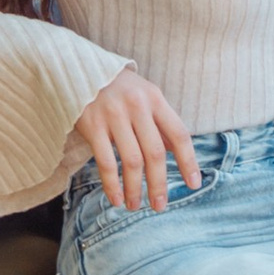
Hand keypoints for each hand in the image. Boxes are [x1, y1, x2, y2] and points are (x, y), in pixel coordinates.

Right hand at [73, 72, 203, 210]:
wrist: (79, 69)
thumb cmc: (119, 88)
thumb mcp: (145, 96)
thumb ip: (160, 122)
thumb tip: (175, 151)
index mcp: (155, 99)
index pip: (179, 134)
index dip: (188, 161)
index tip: (193, 184)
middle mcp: (137, 107)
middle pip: (155, 153)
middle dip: (159, 184)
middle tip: (160, 206)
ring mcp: (114, 116)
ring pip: (131, 161)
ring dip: (134, 188)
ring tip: (134, 205)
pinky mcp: (92, 125)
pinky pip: (106, 161)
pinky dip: (112, 184)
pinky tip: (116, 198)